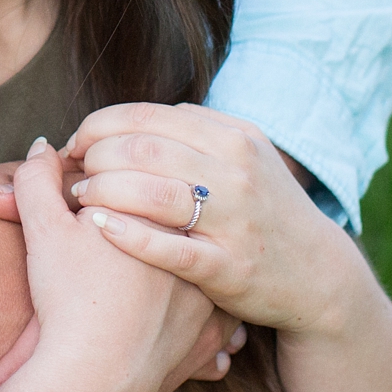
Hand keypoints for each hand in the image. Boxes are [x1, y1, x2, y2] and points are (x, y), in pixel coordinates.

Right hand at [0, 140, 232, 391]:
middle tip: (150, 222)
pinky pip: (220, 325)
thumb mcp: (42, 228)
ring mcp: (205, 294)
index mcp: (157, 210)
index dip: (126, 178)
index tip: (107, 194)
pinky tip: (212, 327)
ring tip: (198, 266)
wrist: (91, 375)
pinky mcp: (207, 338)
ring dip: (206, 266)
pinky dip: (216, 329)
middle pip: (184, 220)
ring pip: (213, 269)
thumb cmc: (68, 298)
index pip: (150, 176)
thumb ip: (37, 178)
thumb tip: (42, 146)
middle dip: (170, 217)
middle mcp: (191, 246)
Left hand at [63, 106, 346, 329]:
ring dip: (103, 191)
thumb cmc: (266, 207)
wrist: (319, 274)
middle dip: (95, 157)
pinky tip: (98, 228)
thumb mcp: (245, 153)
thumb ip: (195, 130)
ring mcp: (233, 220)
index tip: (76, 142)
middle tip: (71, 172)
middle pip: (142, 150)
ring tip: (79, 199)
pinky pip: (169, 248)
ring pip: (152, 193)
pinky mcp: (228, 268)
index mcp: (231, 136)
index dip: (99, 126)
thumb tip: (133, 120)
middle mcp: (235, 171)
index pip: (146, 116)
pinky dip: (128, 235)